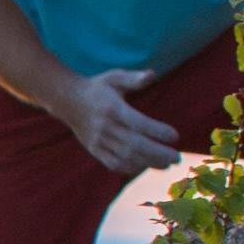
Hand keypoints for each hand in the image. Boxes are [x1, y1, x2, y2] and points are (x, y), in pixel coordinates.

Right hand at [62, 71, 182, 176]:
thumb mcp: (114, 77)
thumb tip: (152, 75)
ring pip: (125, 157)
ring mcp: (98, 140)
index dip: (157, 131)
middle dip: (157, 153)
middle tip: (176, 158)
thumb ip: (133, 78)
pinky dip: (130, 168)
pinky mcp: (94, 149)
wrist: (67, 101)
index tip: (175, 136)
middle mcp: (105, 127)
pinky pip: (113, 163)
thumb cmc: (97, 88)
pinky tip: (145, 166)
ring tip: (166, 164)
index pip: (137, 122)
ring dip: (147, 163)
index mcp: (112, 109)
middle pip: (134, 144)